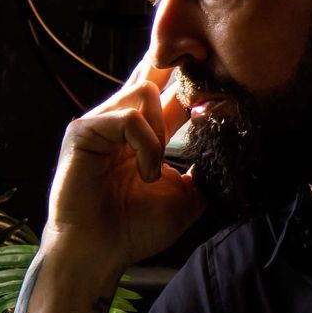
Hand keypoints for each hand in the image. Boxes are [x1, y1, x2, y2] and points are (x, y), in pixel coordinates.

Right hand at [45, 57, 204, 284]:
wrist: (100, 253)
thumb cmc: (135, 229)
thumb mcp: (185, 195)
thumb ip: (203, 167)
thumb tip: (228, 147)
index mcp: (141, 131)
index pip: (164, 86)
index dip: (186, 71)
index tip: (210, 59)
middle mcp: (119, 120)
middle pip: (151, 71)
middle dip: (177, 69)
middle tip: (197, 66)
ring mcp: (99, 123)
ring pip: (144, 92)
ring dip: (161, 132)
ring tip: (155, 169)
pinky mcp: (83, 131)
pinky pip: (128, 118)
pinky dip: (146, 145)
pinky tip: (146, 174)